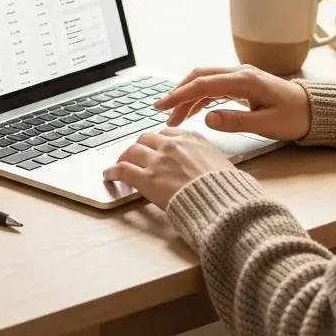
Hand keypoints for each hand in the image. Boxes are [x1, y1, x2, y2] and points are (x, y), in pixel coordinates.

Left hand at [102, 127, 233, 209]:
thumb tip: (204, 165)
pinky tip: (108, 175)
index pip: (167, 133)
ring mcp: (157, 160)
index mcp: (191, 138)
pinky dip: (112, 171)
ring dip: (124, 157)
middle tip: (136, 156)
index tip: (155, 147)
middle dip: (140, 147)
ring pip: (132, 151)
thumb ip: (205, 158)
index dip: (158, 142)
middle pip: (146, 139)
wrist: (223, 202)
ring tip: (120, 164)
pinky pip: (122, 170)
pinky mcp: (146, 178)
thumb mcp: (221, 163)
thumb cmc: (226, 188)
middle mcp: (172, 145)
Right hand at [154, 64, 310, 141]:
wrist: (316, 110)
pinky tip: (191, 111)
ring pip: (204, 81)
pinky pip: (214, 87)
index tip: (162, 106)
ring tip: (173, 117)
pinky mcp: (242, 84)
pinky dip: (199, 98)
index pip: (203, 84)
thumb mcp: (266, 124)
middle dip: (178, 93)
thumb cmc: (295, 118)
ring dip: (187, 97)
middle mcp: (240, 73)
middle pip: (199, 77)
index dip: (180, 95)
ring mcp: (240, 77)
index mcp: (244, 80)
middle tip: (161, 111)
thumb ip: (235, 121)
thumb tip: (207, 119)